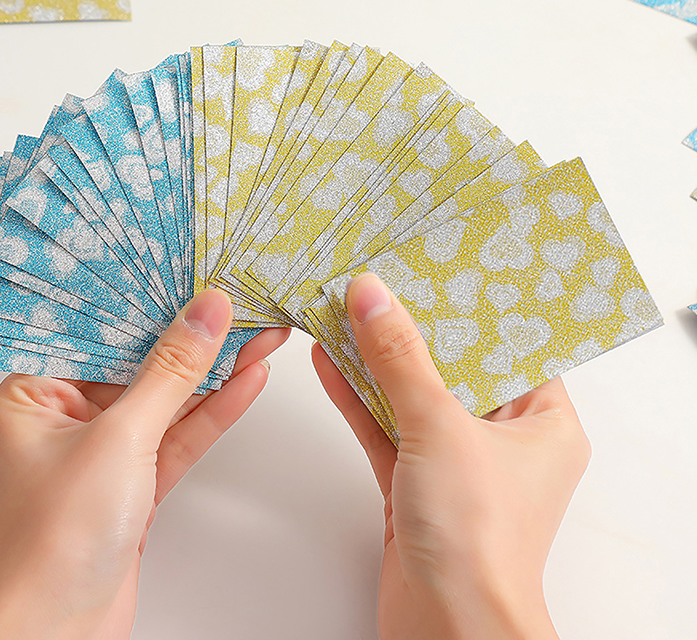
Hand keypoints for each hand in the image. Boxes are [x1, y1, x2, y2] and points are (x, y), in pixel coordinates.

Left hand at [0, 290, 289, 639]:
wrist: (65, 631)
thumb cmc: (58, 541)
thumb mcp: (121, 437)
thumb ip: (171, 371)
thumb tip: (205, 314)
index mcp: (30, 397)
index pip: (97, 333)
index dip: (147, 303)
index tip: (190, 279)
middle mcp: (62, 419)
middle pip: (138, 364)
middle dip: (192, 339)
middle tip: (235, 305)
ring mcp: (101, 450)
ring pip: (165, 399)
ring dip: (213, 372)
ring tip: (258, 334)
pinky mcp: (133, 479)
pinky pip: (176, 434)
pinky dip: (211, 411)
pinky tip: (247, 381)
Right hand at [312, 273, 589, 639]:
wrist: (446, 631)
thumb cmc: (476, 538)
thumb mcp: (439, 426)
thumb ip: (401, 358)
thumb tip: (372, 295)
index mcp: (543, 423)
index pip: (512, 346)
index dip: (474, 306)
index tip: (439, 268)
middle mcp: (503, 440)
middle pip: (455, 366)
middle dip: (414, 327)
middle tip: (384, 281)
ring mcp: (456, 463)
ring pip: (413, 396)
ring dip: (377, 360)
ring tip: (343, 311)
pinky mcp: (415, 486)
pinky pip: (386, 428)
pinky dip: (359, 398)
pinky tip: (330, 362)